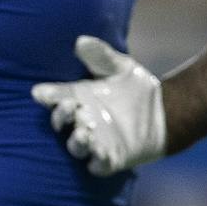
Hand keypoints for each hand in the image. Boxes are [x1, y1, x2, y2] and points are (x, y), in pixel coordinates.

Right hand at [32, 36, 166, 175]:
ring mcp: (95, 142)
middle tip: (70, 107)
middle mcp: (80, 122)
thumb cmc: (134, 88)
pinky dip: (96, 160)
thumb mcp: (120, 67)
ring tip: (84, 131)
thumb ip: (101, 56)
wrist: (164, 113)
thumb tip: (81, 40)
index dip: (46, 97)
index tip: (41, 93)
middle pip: (60, 123)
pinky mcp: (111, 159)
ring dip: (76, 141)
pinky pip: (98, 165)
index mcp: (77, 99)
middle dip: (60, 117)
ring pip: (76, 146)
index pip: (54, 99)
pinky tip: (100, 150)